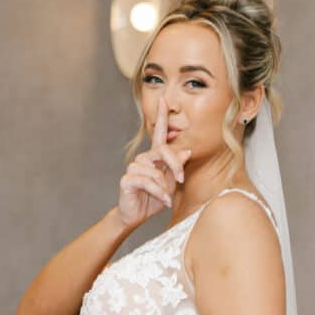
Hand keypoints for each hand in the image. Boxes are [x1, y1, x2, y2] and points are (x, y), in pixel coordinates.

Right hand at [117, 98, 191, 227]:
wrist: (136, 215)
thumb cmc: (154, 198)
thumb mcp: (171, 182)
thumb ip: (177, 167)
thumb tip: (186, 150)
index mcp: (154, 157)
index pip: (159, 133)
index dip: (161, 116)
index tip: (163, 99)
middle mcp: (143, 158)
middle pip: (162, 151)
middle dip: (175, 165)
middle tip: (181, 179)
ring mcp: (133, 168)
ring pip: (155, 171)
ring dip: (164, 186)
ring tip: (166, 197)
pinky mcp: (127, 179)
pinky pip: (147, 182)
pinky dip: (158, 192)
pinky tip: (163, 200)